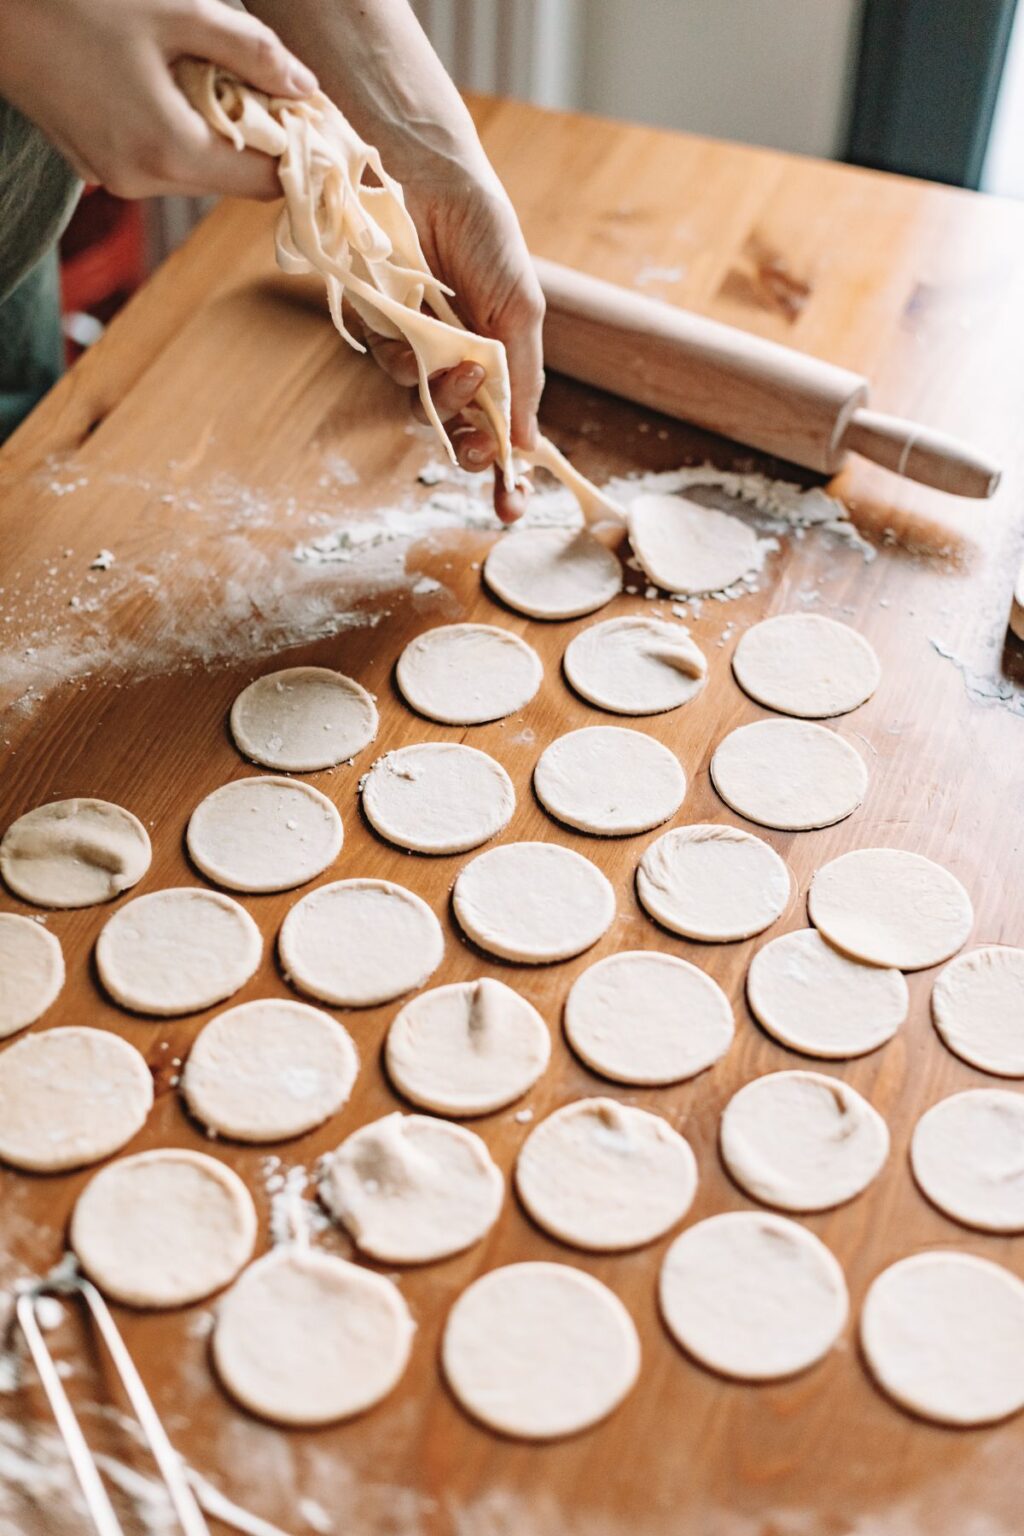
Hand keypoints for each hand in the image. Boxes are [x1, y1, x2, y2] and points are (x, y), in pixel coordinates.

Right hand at [0, 0, 315, 198]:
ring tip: (219, 78)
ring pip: (197, 171)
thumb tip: (305, 86)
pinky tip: (174, 87)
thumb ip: (250, 52)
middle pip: (232, 183)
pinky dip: (181, 132)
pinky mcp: (96, 167)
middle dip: (261, 142)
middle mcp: (143, 181)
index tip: (315, 121)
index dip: (297, 155)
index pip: (262, 183)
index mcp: (168, 150)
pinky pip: (160, 160)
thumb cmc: (77, 1)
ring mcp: (115, 180)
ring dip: (219, 134)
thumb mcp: (176, 13)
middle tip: (275, 89)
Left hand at [347, 162, 544, 522]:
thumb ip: (522, 375)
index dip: (506, 473)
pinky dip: (405, 364)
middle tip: (477, 447)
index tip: (509, 511)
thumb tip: (528, 444)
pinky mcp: (377, 327)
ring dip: (442, 401)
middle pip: (464, 429)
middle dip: (472, 448)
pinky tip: (417, 344)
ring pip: (424, 405)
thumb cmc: (483, 233)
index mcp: (499, 359)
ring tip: (455, 369)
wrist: (425, 174)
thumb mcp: (520, 308)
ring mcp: (417, 346)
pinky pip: (389, 366)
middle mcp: (457, 360)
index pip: (505, 427)